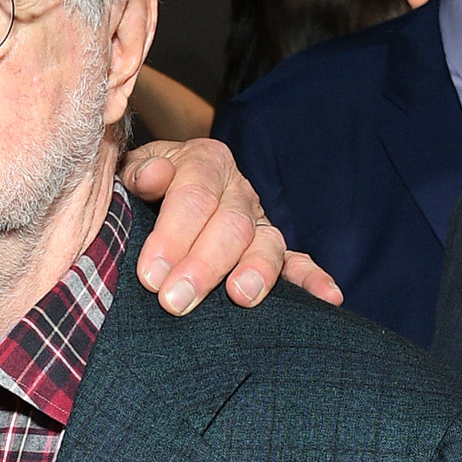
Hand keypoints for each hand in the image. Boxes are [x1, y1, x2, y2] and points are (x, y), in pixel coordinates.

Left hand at [121, 139, 342, 313]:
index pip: (193, 197)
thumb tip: (153, 177)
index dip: (172, 236)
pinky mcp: (271, 248)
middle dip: (203, 265)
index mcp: (203, 161)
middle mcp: (237, 189)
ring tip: (240, 297)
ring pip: (265, 243)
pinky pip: (296, 262)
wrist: (155, 186)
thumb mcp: (132, 169)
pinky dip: (313, 279)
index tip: (150, 275)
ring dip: (255, 272)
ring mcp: (258, 220)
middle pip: (230, 225)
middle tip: (175, 300)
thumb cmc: (140, 184)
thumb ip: (139, 172)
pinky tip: (329, 297)